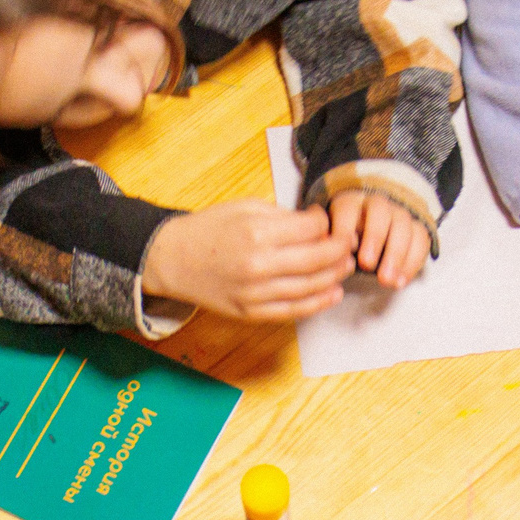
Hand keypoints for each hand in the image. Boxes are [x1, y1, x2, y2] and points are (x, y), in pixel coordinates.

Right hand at [141, 198, 353, 320]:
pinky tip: (332, 294)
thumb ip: (282, 216)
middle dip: (339, 250)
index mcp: (256, 232)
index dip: (325, 222)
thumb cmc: (208, 230)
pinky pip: (293, 311)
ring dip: (335, 277)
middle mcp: (258, 265)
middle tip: (348, 244)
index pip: (310, 228)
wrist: (172, 260)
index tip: (326, 220)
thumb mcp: (244, 207)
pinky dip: (317, 303)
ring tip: (346, 267)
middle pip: (317, 258)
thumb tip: (316, 224)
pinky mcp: (251, 312)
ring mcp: (254, 293)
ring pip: (310, 287)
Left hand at [326, 189, 430, 288]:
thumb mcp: (333, 241)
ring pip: (403, 225)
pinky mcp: (417, 228)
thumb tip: (332, 255)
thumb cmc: (347, 242)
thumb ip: (333, 245)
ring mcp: (399, 214)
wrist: (373, 236)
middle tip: (367, 265)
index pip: (347, 209)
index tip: (343, 253)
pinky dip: (412, 263)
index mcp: (350, 203)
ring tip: (387, 281)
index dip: (344, 229)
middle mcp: (377, 204)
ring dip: (396, 254)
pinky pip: (421, 240)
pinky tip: (400, 282)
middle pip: (379, 212)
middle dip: (374, 238)